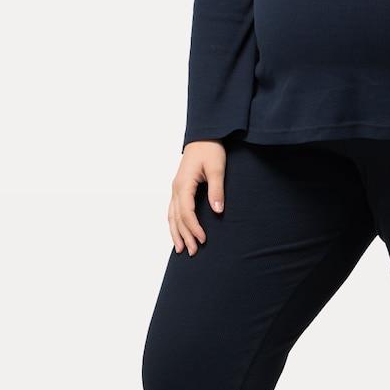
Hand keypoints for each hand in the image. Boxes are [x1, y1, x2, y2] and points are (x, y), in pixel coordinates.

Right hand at [169, 140, 226, 254]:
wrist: (203, 136)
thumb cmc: (210, 150)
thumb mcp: (216, 168)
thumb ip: (216, 189)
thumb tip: (218, 210)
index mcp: (183, 184)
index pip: (186, 212)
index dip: (194, 227)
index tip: (203, 239)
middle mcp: (176, 188)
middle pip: (177, 217)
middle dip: (184, 235)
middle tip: (193, 252)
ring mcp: (175, 188)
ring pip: (172, 215)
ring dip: (176, 233)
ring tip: (180, 249)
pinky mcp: (179, 188)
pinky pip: (173, 210)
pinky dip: (174, 223)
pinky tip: (176, 232)